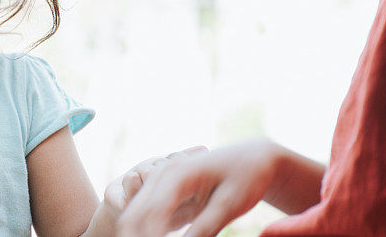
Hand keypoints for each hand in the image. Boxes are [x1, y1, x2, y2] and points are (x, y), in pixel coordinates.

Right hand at [117, 139, 280, 236]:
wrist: (251, 157)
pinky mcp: (162, 190)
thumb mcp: (230, 204)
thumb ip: (206, 227)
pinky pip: (143, 215)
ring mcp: (159, 180)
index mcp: (177, 174)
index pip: (152, 214)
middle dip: (137, 236)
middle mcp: (161, 174)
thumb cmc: (246, 176)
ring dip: (138, 234)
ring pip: (133, 215)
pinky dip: (145, 232)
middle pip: (134, 215)